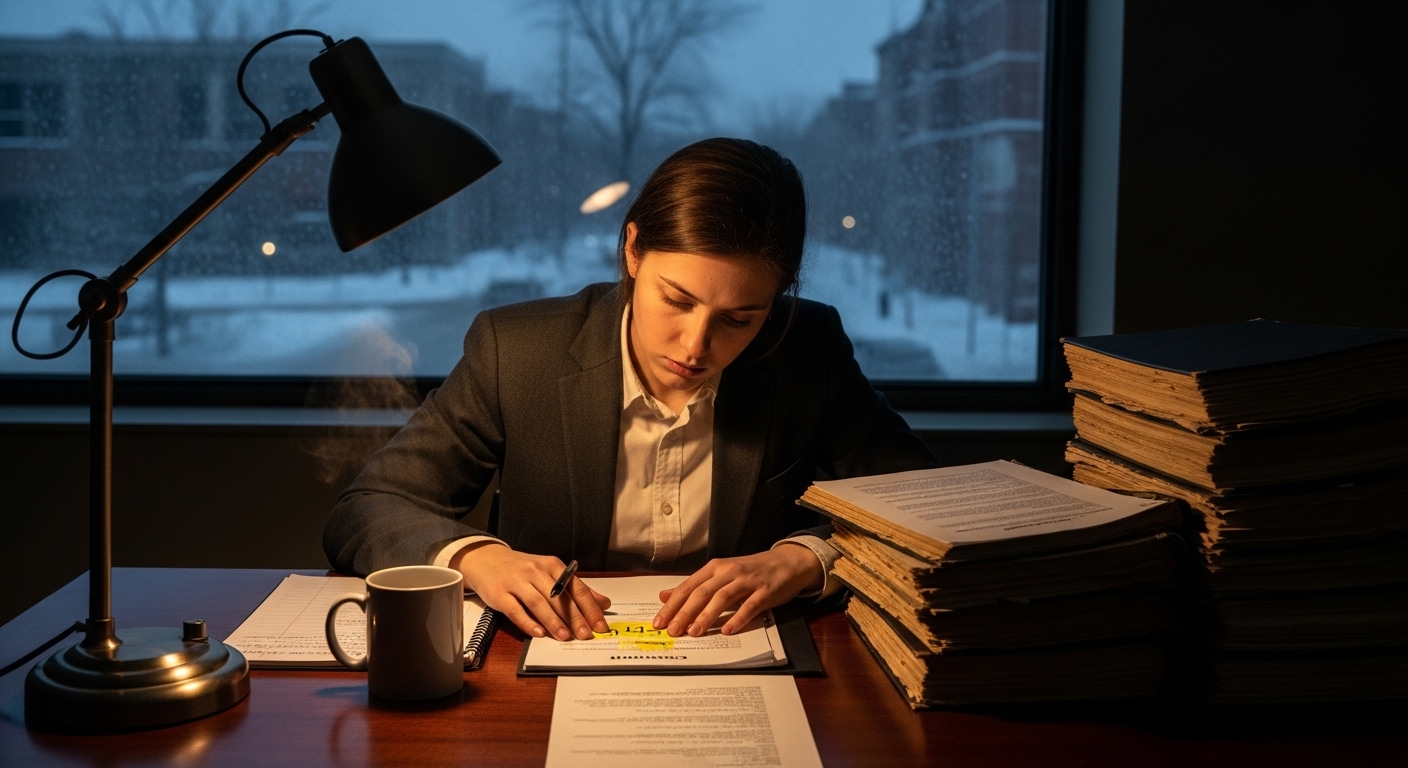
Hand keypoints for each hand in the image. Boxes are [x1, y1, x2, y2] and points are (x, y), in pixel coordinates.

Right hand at [452, 543, 609, 640]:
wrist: (486, 559)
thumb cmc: (522, 569)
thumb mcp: (550, 573)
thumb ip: (576, 589)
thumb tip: (604, 603)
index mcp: (552, 566)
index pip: (576, 588)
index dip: (590, 608)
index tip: (600, 625)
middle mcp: (536, 571)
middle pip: (559, 597)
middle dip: (575, 617)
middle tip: (586, 634)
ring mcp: (517, 582)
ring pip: (538, 603)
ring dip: (553, 621)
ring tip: (566, 637)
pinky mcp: (500, 594)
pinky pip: (515, 610)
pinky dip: (528, 622)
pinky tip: (539, 633)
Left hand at [652, 544, 822, 636]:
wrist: (786, 562)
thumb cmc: (750, 570)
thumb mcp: (720, 574)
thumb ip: (694, 586)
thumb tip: (665, 596)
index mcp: (715, 568)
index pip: (688, 587)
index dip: (672, 605)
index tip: (659, 621)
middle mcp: (728, 572)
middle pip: (702, 592)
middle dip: (685, 613)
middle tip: (673, 631)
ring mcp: (747, 581)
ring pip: (722, 598)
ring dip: (707, 616)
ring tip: (694, 632)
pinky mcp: (765, 591)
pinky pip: (749, 606)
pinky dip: (738, 618)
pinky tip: (728, 630)